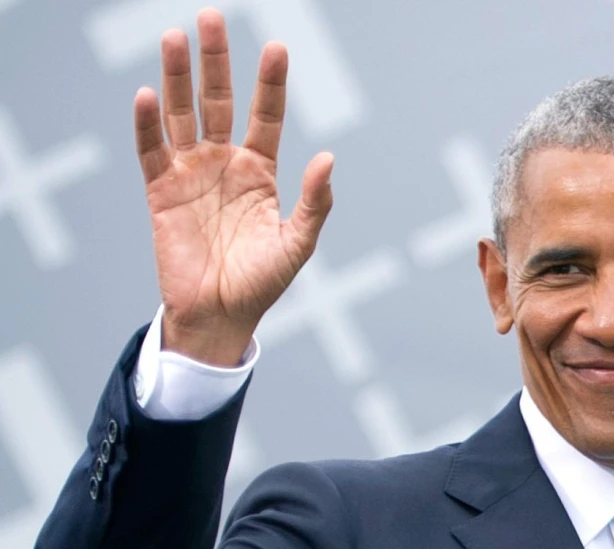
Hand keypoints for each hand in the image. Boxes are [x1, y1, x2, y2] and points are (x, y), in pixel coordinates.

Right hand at [134, 8, 333, 365]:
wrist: (220, 316)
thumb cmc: (262, 283)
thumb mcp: (297, 243)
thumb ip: (314, 203)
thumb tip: (328, 159)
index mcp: (260, 172)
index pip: (266, 116)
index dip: (270, 83)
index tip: (277, 47)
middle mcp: (225, 164)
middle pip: (219, 101)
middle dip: (216, 61)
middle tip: (210, 16)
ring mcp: (192, 174)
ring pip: (182, 115)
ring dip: (175, 77)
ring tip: (174, 37)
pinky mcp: (162, 191)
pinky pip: (152, 151)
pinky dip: (148, 125)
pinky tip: (147, 94)